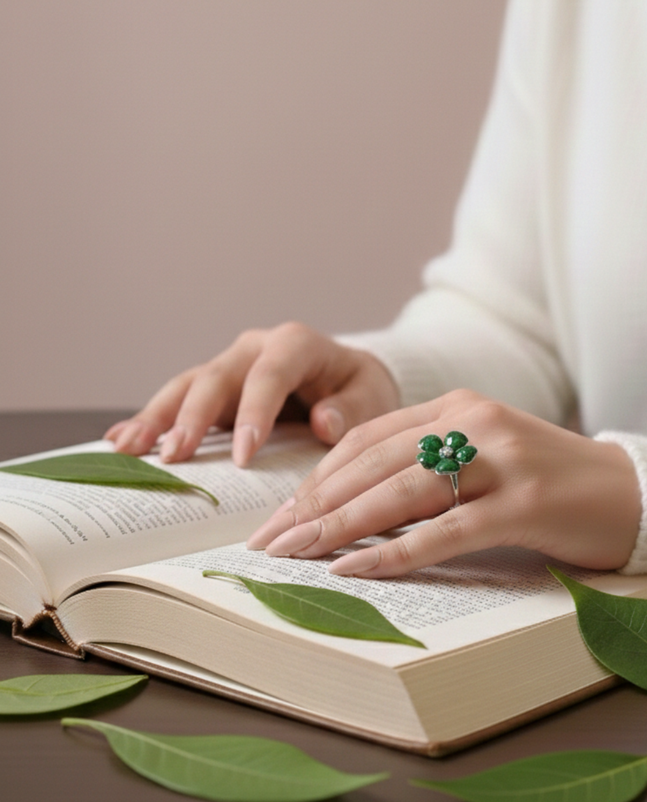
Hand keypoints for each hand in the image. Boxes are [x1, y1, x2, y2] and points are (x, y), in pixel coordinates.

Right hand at [104, 323, 399, 465]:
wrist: (348, 382)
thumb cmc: (360, 390)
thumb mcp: (371, 397)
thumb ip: (352, 410)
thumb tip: (325, 423)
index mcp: (295, 345)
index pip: (271, 373)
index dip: (255, 410)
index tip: (244, 454)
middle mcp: (254, 350)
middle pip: (217, 378)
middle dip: (192, 417)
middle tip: (174, 456)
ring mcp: (229, 369)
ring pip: (186, 387)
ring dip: (157, 418)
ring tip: (128, 449)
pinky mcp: (213, 393)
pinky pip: (176, 403)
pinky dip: (149, 422)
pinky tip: (120, 443)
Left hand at [246, 390, 641, 576]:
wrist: (626, 490)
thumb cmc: (544, 481)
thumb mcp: (481, 455)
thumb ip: (426, 464)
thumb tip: (349, 508)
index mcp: (457, 406)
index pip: (367, 439)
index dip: (318, 478)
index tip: (282, 515)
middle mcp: (473, 422)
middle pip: (374, 464)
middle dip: (314, 505)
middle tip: (270, 542)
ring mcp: (501, 459)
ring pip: (401, 492)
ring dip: (340, 527)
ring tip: (296, 555)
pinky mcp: (525, 503)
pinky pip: (445, 530)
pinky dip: (394, 553)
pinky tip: (354, 570)